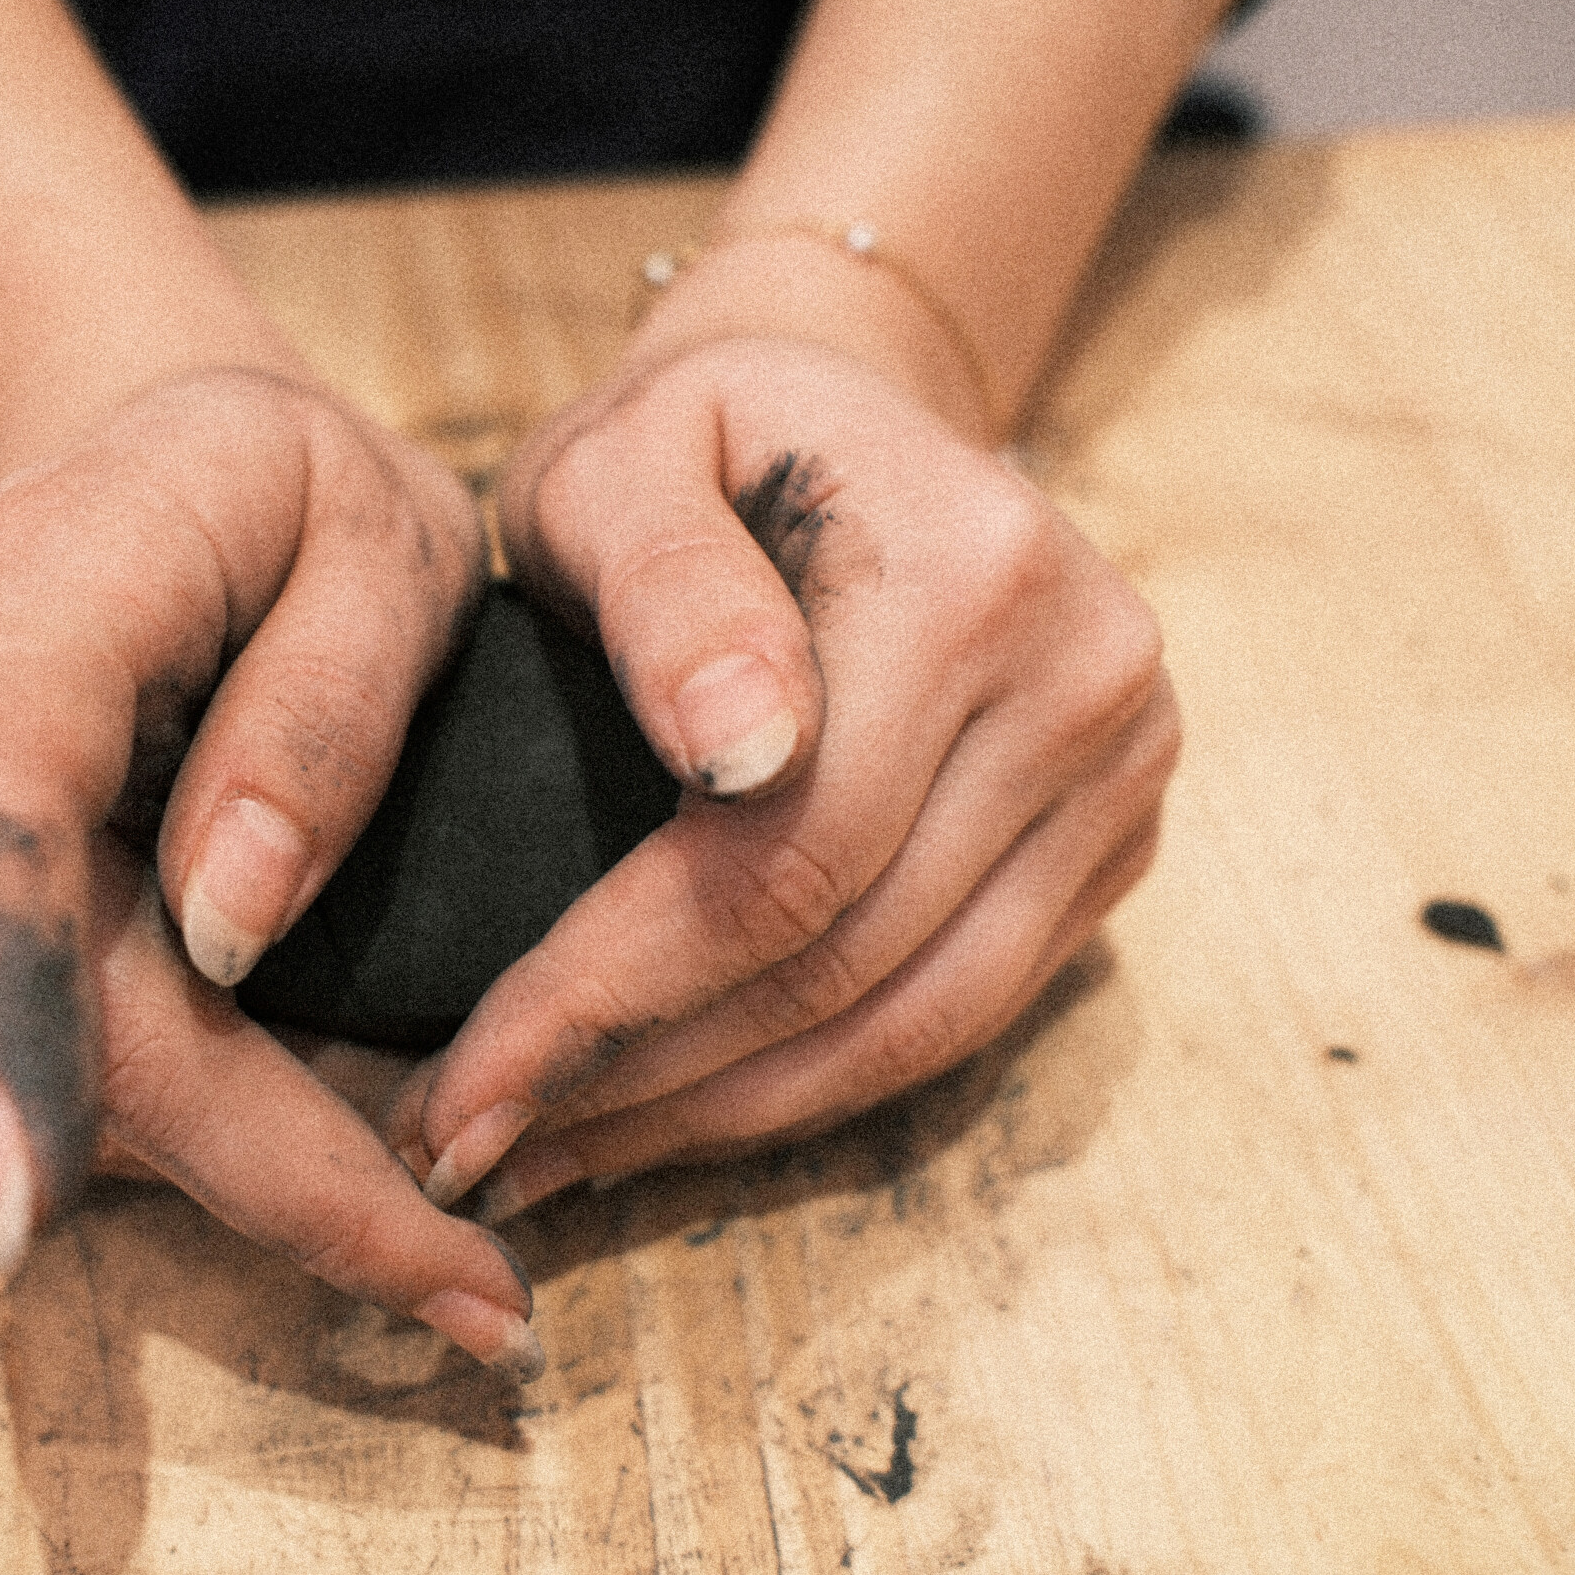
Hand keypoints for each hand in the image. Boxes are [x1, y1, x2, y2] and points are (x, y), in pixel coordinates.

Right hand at [0, 369, 543, 1376]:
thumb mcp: (379, 537)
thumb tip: (229, 923)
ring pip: (57, 1072)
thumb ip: (321, 708)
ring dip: (255, 1169)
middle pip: (50, 1012)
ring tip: (451, 1239)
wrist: (133, 462)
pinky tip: (346, 1150)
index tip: (33, 1213)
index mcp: (30, 609)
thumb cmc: (283, 496)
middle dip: (257, 1172)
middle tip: (473, 1298)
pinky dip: (203, 1127)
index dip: (16, 1024)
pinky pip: (60, 1060)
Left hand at [385, 336, 1178, 1217]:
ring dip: (718, 1120)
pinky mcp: (1115, 842)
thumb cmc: (689, 444)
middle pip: (846, 962)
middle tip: (469, 1153)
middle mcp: (1087, 681)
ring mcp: (1124, 771)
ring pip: (912, 1025)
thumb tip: (742, 751)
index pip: (779, 861)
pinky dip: (810, 1087)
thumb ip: (664, 586)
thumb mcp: (622, 461)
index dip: (605, 1000)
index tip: (449, 1100)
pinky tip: (674, 1114)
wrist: (844, 416)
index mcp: (970, 577)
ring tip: (550, 1158)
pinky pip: (959, 1015)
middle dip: (637, 1084)